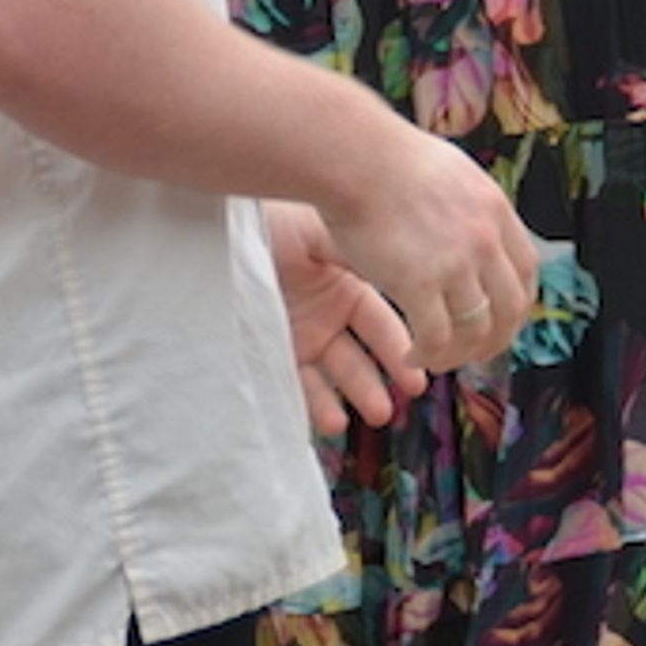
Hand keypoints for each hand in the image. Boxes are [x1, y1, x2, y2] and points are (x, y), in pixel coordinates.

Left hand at [265, 201, 426, 434]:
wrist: (222, 233)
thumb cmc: (277, 225)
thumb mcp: (324, 234)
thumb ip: (361, 255)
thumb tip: (407, 269)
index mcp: (345, 284)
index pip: (380, 321)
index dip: (400, 342)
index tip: (424, 362)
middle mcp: (327, 315)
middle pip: (363, 353)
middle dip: (386, 374)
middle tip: (412, 390)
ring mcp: (301, 338)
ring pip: (335, 374)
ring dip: (358, 394)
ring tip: (378, 413)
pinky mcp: (273, 355)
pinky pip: (298, 386)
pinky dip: (316, 405)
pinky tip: (334, 420)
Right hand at [325, 123, 538, 371]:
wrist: (355, 158)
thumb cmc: (386, 158)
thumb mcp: (451, 172)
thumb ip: (467, 205)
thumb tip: (467, 222)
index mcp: (495, 209)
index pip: (526, 269)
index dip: (517, 302)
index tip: (501, 317)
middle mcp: (484, 239)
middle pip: (511, 308)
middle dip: (496, 339)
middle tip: (474, 352)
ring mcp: (456, 263)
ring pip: (476, 331)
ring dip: (459, 355)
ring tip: (436, 357)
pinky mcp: (419, 283)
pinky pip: (437, 338)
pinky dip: (428, 356)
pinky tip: (412, 355)